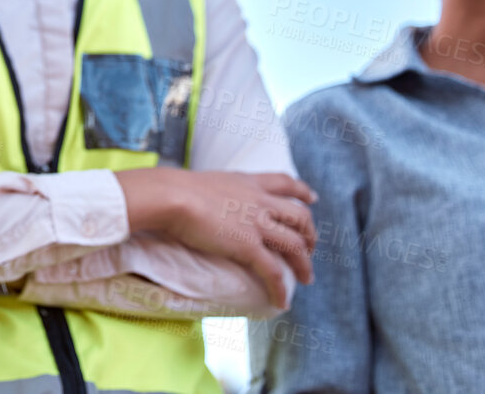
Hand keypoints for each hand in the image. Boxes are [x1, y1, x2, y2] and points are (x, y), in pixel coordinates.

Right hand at [114, 166, 316, 308]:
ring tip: (306, 278)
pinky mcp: (248, 246)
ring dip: (304, 264)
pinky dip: (280, 289)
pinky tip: (282, 302)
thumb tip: (202, 199)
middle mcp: (259, 201)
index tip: (312, 198)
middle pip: (299, 216)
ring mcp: (256, 224)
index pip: (284, 182)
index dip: (302, 191)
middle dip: (310, 234)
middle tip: (310, 247)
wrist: (172, 196)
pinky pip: (273, 272)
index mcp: (248, 183)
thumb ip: (215, 191)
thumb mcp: (205, 183)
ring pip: (295, 246)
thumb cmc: (176, 189)